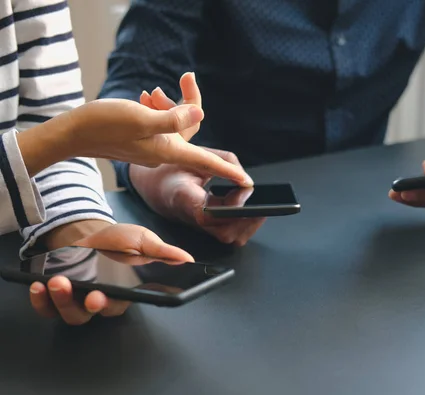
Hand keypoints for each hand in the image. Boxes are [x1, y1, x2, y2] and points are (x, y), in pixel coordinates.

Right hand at [19, 72, 251, 184]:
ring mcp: (153, 146)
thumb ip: (171, 119)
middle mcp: (163, 151)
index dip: (228, 171)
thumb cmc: (104, 125)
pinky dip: (157, 108)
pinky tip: (144, 97)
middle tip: (186, 78)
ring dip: (168, 103)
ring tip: (149, 93)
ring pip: (175, 122)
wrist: (73, 132)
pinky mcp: (143, 139)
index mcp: (167, 151)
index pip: (206, 161)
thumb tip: (198, 114)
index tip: (247, 182)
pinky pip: (161, 123)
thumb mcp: (140, 118)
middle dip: (190, 102)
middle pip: (192, 128)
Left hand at [29, 223, 192, 324]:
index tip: (109, 297)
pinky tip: (39, 286)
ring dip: (64, 301)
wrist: (86, 230)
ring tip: (58, 282)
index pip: (124, 303)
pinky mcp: (55, 297)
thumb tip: (187, 258)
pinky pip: (47, 308)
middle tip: (92, 295)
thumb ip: (163, 252)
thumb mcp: (143, 240)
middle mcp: (102, 299)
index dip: (117, 303)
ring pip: (72, 314)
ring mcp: (78, 299)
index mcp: (125, 290)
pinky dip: (41, 301)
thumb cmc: (117, 240)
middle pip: (98, 312)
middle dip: (95, 305)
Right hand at [130, 162, 265, 245]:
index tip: (244, 186)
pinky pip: (230, 234)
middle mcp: (192, 218)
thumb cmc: (174, 170)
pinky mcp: (208, 230)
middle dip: (248, 218)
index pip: (209, 214)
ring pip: (230, 238)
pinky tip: (247, 209)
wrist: (155, 186)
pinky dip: (244, 224)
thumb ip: (226, 162)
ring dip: (248, 223)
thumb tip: (248, 182)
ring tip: (255, 205)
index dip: (234, 204)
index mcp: (184, 198)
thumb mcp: (198, 155)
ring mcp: (200, 227)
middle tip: (257, 200)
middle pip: (225, 233)